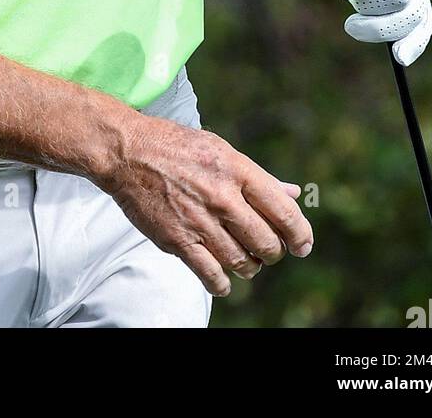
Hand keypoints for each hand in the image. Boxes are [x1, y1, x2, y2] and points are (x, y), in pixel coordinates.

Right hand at [97, 117, 313, 296]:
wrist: (128, 152)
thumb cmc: (177, 147)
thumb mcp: (221, 150)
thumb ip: (258, 177)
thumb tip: (294, 193)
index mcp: (237, 170)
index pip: (284, 212)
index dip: (301, 234)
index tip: (303, 245)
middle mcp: (223, 196)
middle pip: (267, 243)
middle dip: (273, 252)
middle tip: (267, 250)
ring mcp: (200, 221)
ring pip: (243, 262)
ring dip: (250, 266)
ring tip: (245, 260)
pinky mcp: (178, 240)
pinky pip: (213, 276)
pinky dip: (223, 284)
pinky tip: (223, 279)